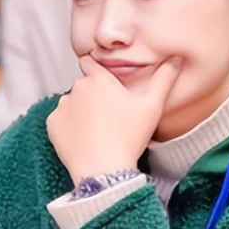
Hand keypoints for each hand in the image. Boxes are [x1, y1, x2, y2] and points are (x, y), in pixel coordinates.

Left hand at [47, 56, 179, 183]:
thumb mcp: (152, 107)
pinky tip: (85, 138)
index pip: (90, 62)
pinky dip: (69, 127)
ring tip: (98, 130)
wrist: (104, 170)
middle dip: (94, 96)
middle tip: (109, 117)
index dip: (97, 70)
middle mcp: (76, 88)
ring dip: (81, 111)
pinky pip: (60, 120)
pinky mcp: (52, 124)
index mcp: (99, 80)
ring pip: (72, 103)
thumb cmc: (129, 138)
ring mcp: (62, 106)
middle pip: (84, 86)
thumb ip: (164, 78)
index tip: (104, 84)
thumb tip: (176, 58)